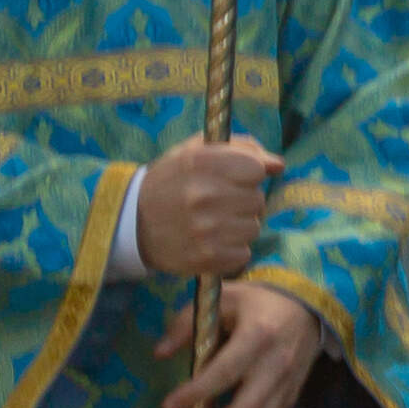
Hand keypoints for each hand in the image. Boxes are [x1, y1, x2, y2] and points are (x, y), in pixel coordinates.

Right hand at [136, 138, 283, 278]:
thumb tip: (278, 165)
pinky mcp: (205, 258)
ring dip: (238, 226)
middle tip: (216, 203)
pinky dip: (231, 250)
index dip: (248, 174)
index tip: (231, 179)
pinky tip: (210, 241)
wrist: (130, 223)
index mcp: (201, 162)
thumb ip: (243, 149)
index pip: (256, 169)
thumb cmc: (172, 181)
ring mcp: (204, 229)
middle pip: (257, 200)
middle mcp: (203, 195)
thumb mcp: (197, 151)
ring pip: (253, 227)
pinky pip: (243, 253)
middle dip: (242, 201)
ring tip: (211, 223)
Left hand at [156, 282, 321, 407]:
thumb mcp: (223, 298)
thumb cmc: (259, 302)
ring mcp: (288, 383)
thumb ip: (188, 322)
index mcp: (258, 335)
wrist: (311, 305)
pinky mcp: (292, 395)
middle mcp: (277, 364)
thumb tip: (160, 353)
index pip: (225, 370)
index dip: (198, 391)